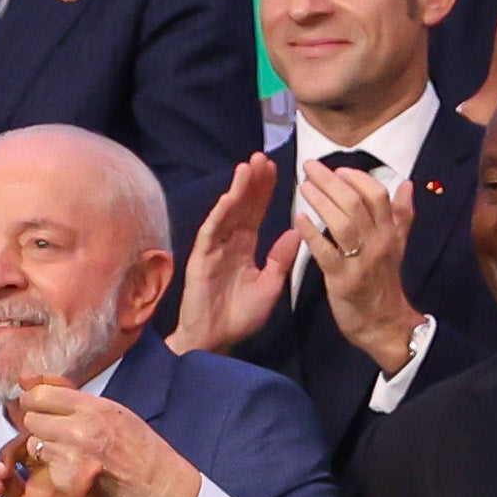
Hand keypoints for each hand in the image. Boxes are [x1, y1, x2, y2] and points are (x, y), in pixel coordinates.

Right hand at [0, 425, 149, 496]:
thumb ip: (93, 495)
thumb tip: (91, 467)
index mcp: (82, 461)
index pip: (61, 427)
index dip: (45, 413)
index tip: (31, 403)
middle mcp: (60, 468)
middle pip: (32, 437)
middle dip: (17, 437)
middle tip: (13, 450)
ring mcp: (41, 485)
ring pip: (14, 458)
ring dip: (3, 458)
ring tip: (2, 473)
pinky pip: (4, 486)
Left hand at [3, 379, 204, 496]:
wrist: (159, 485)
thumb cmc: (141, 448)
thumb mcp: (113, 411)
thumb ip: (71, 396)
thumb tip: (29, 379)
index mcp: (94, 408)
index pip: (40, 395)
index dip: (35, 400)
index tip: (39, 405)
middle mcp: (81, 430)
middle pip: (32, 419)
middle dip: (40, 423)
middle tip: (57, 429)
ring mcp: (73, 458)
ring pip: (35, 442)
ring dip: (46, 445)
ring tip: (69, 449)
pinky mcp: (68, 480)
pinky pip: (47, 466)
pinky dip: (55, 466)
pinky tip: (75, 467)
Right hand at [167, 152, 297, 354]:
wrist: (216, 339)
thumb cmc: (240, 316)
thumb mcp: (270, 286)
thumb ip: (281, 259)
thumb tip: (296, 231)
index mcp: (246, 247)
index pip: (257, 212)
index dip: (265, 191)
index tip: (276, 168)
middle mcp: (230, 242)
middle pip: (243, 206)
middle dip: (252, 182)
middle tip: (262, 157)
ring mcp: (214, 248)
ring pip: (227, 213)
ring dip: (237, 190)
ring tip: (247, 167)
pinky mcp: (201, 259)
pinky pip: (211, 233)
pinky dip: (220, 214)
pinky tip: (229, 198)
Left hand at [297, 157, 422, 372]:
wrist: (383, 324)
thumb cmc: (384, 282)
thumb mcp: (398, 245)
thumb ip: (401, 214)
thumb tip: (406, 183)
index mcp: (390, 232)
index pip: (377, 194)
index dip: (356, 178)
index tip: (337, 170)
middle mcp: (378, 242)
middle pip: (356, 203)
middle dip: (332, 181)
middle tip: (310, 167)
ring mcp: (360, 261)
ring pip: (342, 223)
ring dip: (321, 201)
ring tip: (304, 186)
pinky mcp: (343, 280)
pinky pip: (326, 253)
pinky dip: (312, 234)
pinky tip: (299, 219)